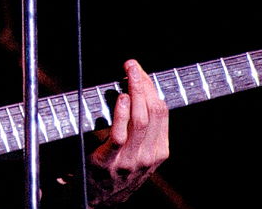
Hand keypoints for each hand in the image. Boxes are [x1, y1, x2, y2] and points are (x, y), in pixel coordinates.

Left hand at [87, 60, 168, 204]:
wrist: (99, 199)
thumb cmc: (117, 169)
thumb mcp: (138, 152)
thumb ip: (141, 128)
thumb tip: (134, 90)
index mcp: (159, 150)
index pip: (162, 112)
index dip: (151, 87)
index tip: (140, 71)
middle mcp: (149, 155)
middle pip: (153, 112)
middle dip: (144, 85)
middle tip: (132, 66)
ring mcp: (131, 160)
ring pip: (140, 121)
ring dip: (134, 93)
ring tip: (128, 75)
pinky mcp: (110, 161)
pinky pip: (119, 135)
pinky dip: (121, 114)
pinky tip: (120, 99)